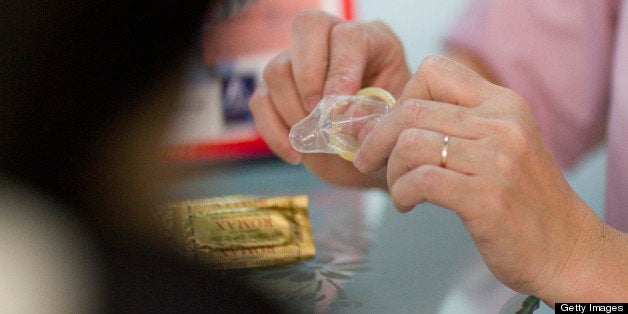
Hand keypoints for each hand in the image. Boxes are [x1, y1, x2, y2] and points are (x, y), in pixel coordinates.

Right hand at [249, 9, 409, 186]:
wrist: (373, 156)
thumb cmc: (389, 133)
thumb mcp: (394, 126)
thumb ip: (377, 120)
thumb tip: (347, 120)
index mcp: (372, 41)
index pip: (348, 36)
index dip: (341, 68)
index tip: (338, 106)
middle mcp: (332, 41)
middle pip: (307, 27)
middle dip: (308, 76)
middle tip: (317, 114)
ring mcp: (299, 63)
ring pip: (277, 69)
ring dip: (292, 111)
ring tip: (314, 140)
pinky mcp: (276, 90)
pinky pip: (260, 101)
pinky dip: (274, 131)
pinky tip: (296, 155)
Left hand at [354, 56, 620, 302]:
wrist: (566, 249)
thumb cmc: (523, 200)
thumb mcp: (502, 145)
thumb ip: (460, 125)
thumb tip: (390, 121)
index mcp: (503, 104)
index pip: (435, 70)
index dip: (403, 96)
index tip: (395, 127)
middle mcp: (501, 124)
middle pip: (411, 109)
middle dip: (377, 137)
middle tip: (368, 160)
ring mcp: (495, 160)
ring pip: (409, 144)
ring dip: (391, 171)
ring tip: (400, 189)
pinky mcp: (485, 198)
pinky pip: (418, 180)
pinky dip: (400, 193)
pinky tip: (407, 204)